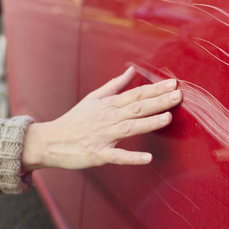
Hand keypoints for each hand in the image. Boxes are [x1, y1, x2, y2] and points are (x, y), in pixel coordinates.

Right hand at [21, 66, 181, 171]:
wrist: (51, 141)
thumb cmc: (75, 120)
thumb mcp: (93, 98)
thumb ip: (114, 85)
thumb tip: (131, 70)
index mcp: (108, 105)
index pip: (135, 94)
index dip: (155, 89)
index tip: (173, 84)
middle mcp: (107, 118)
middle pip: (136, 108)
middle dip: (158, 101)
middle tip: (178, 95)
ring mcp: (103, 137)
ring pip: (129, 128)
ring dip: (148, 123)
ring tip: (167, 118)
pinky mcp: (98, 155)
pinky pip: (117, 156)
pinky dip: (132, 158)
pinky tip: (147, 158)